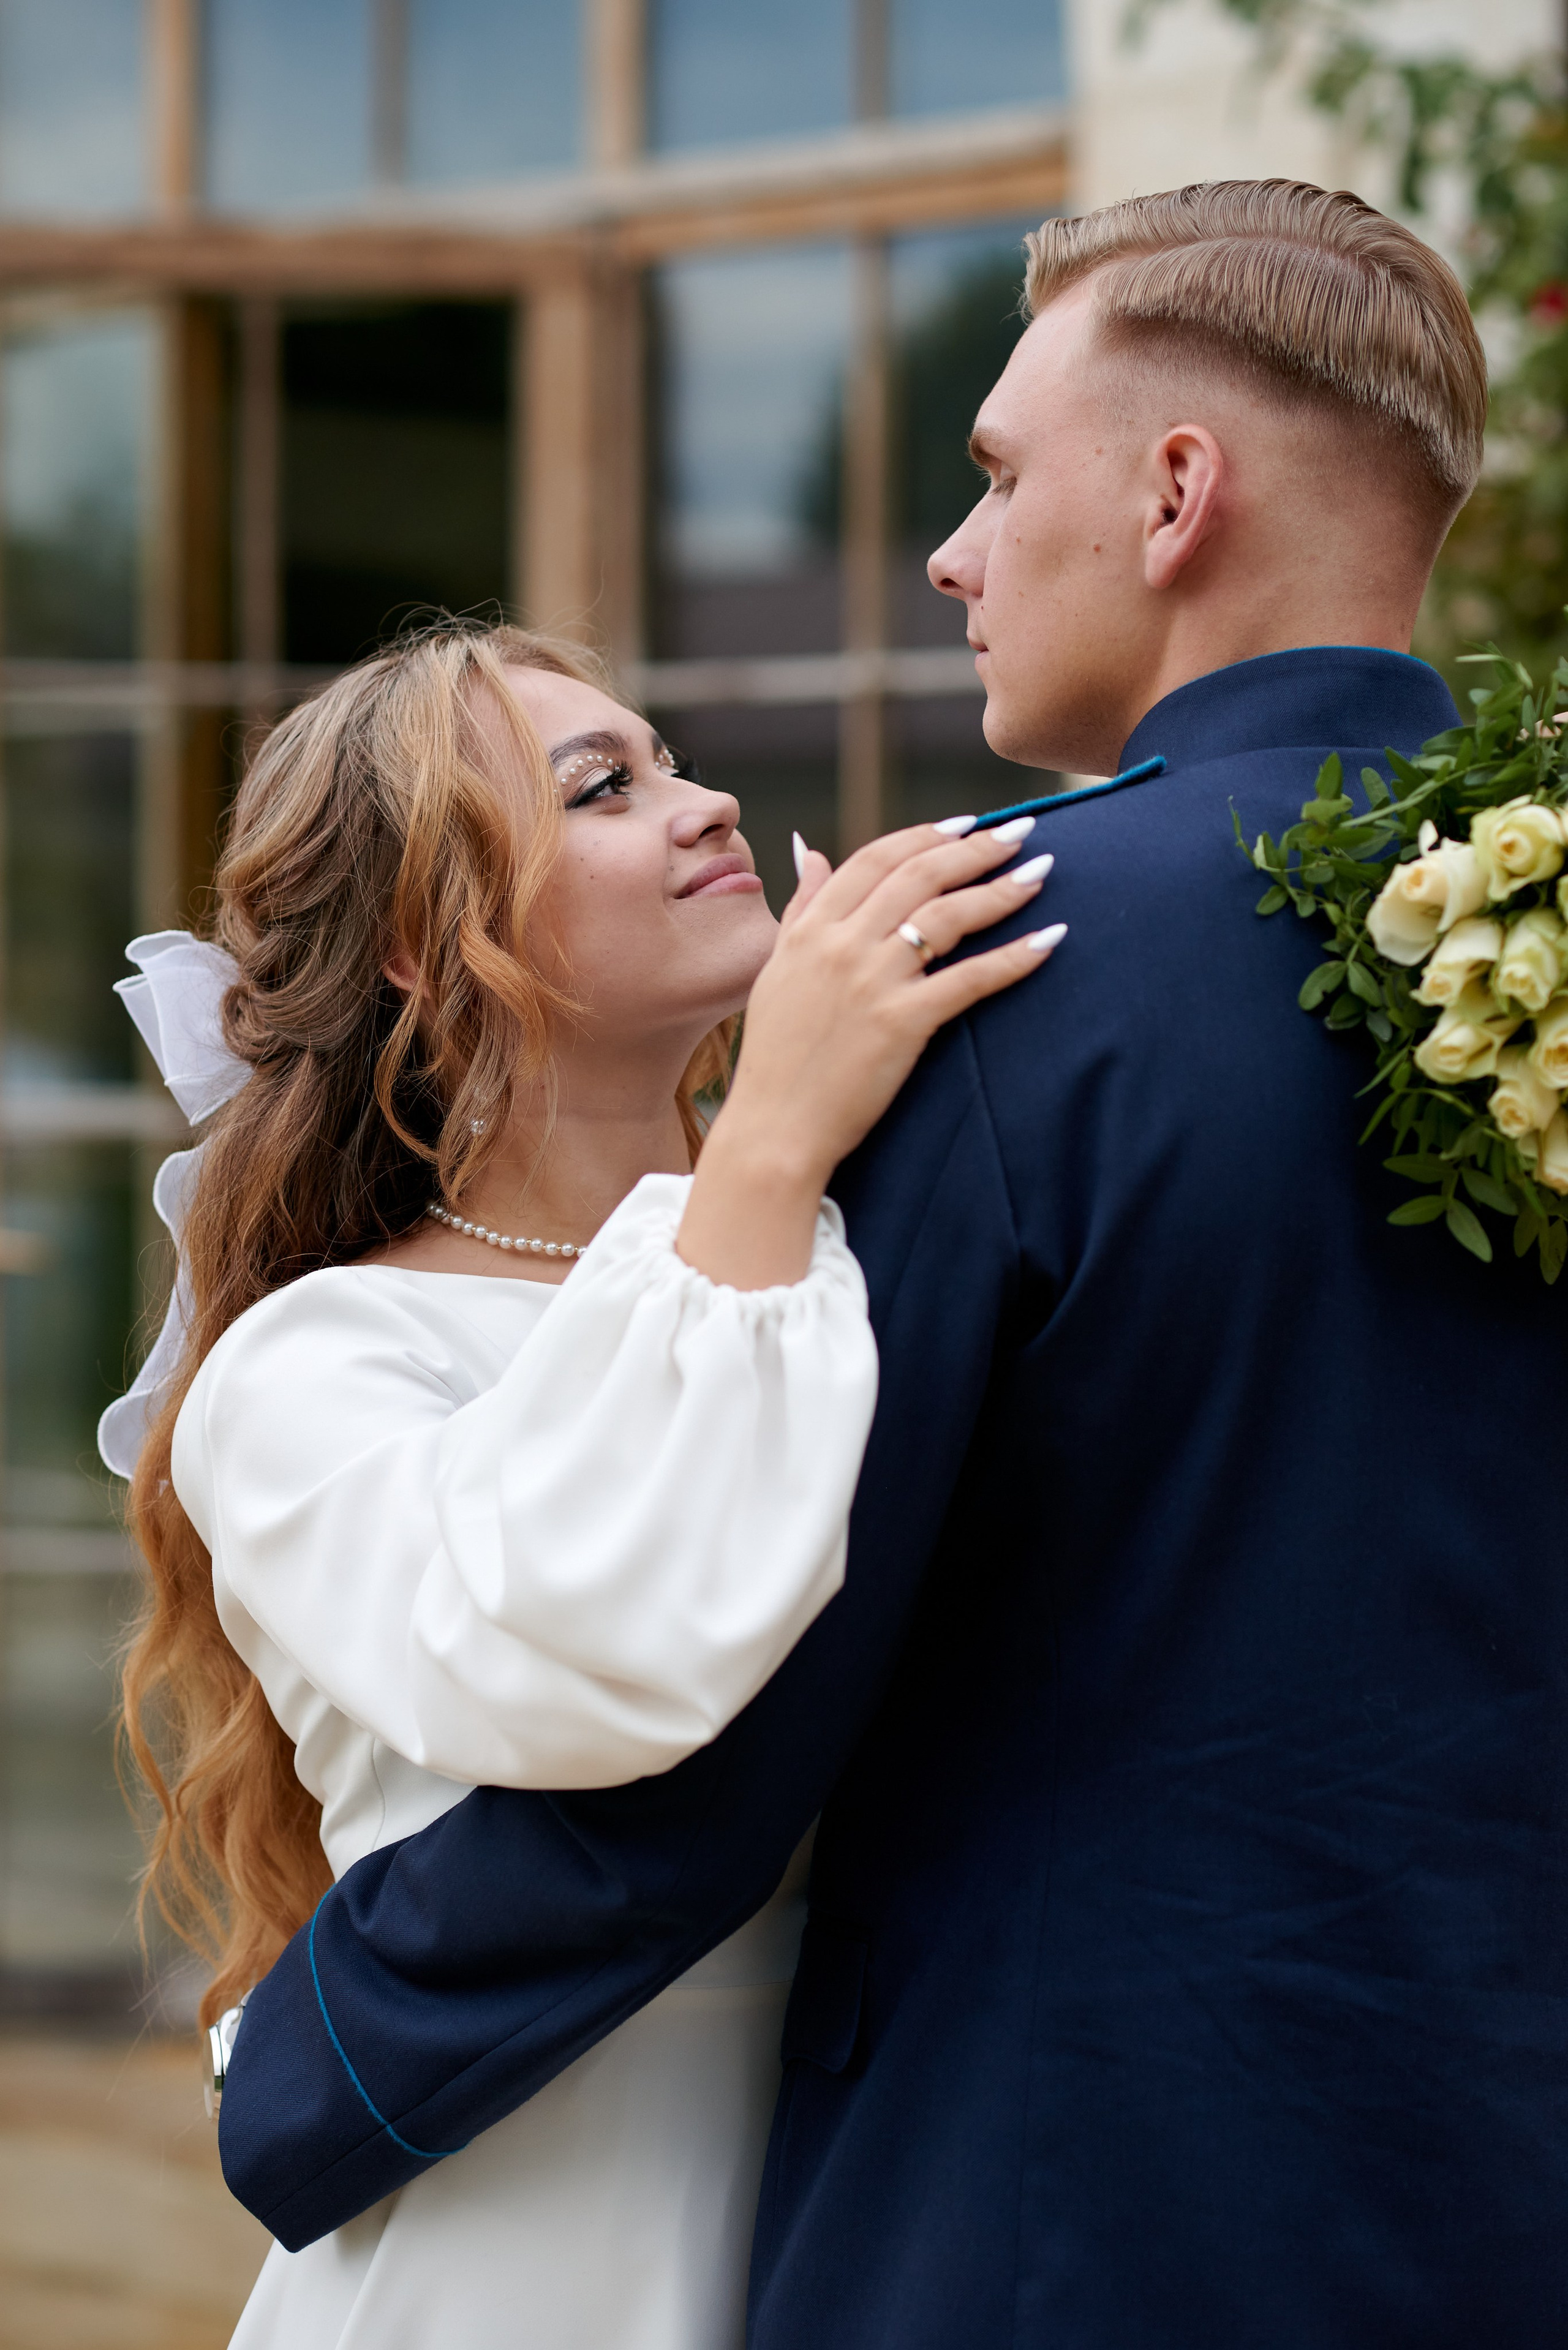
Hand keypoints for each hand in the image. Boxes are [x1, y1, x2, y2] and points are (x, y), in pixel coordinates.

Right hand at [678, 818, 1063, 1287]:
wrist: (775, 1128)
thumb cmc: (776, 1056)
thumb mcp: (777, 969)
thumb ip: (801, 909)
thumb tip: (814, 852)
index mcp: (812, 929)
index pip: (875, 860)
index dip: (924, 836)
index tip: (965, 824)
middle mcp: (841, 945)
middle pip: (919, 875)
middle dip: (974, 848)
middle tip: (1019, 831)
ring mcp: (872, 981)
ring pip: (948, 915)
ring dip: (1001, 888)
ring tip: (1041, 871)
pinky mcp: (902, 1022)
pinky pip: (970, 979)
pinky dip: (1014, 957)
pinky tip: (1050, 939)